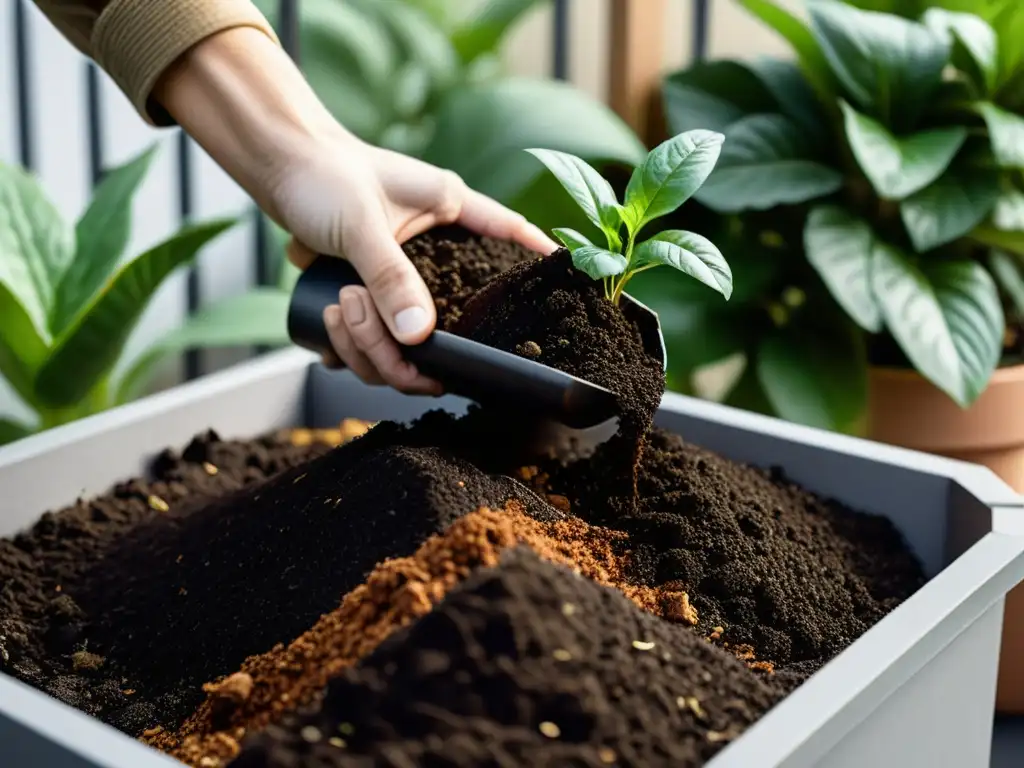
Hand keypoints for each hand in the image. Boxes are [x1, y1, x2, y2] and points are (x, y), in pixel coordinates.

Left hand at [271, 131, 557, 394]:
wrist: (276, 162)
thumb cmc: (323, 172)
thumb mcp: (362, 224)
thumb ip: (392, 277)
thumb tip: (420, 337)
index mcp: (449, 211)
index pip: (508, 232)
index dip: (537, 257)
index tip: (564, 282)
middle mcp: (434, 247)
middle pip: (448, 321)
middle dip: (400, 344)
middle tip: (358, 311)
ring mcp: (402, 274)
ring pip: (404, 345)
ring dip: (366, 345)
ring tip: (337, 309)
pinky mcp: (371, 291)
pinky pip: (370, 346)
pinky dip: (349, 351)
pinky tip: (329, 335)